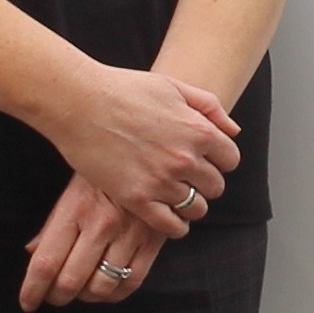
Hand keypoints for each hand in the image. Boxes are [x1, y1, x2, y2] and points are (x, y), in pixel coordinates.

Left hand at [21, 175, 163, 310]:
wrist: (152, 152)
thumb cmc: (104, 172)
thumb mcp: (72, 190)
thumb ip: (52, 225)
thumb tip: (32, 253)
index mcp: (75, 209)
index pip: (46, 263)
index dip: (32, 290)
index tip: (27, 302)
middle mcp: (101, 224)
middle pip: (70, 281)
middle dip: (56, 296)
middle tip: (52, 296)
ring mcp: (130, 234)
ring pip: (101, 288)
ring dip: (85, 297)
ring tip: (80, 290)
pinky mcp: (154, 240)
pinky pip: (132, 282)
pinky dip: (114, 295)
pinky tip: (106, 288)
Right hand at [42, 63, 237, 240]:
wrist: (80, 102)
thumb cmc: (123, 89)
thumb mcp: (173, 85)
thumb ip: (209, 106)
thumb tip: (233, 131)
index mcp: (198, 131)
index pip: (230, 160)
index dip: (219, 160)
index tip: (205, 160)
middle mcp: (185, 159)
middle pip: (215, 186)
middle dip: (204, 182)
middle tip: (187, 178)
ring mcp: (162, 182)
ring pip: (196, 208)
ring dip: (190, 204)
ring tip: (176, 196)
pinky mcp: (137, 199)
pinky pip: (171, 226)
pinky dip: (175, 225)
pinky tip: (167, 216)